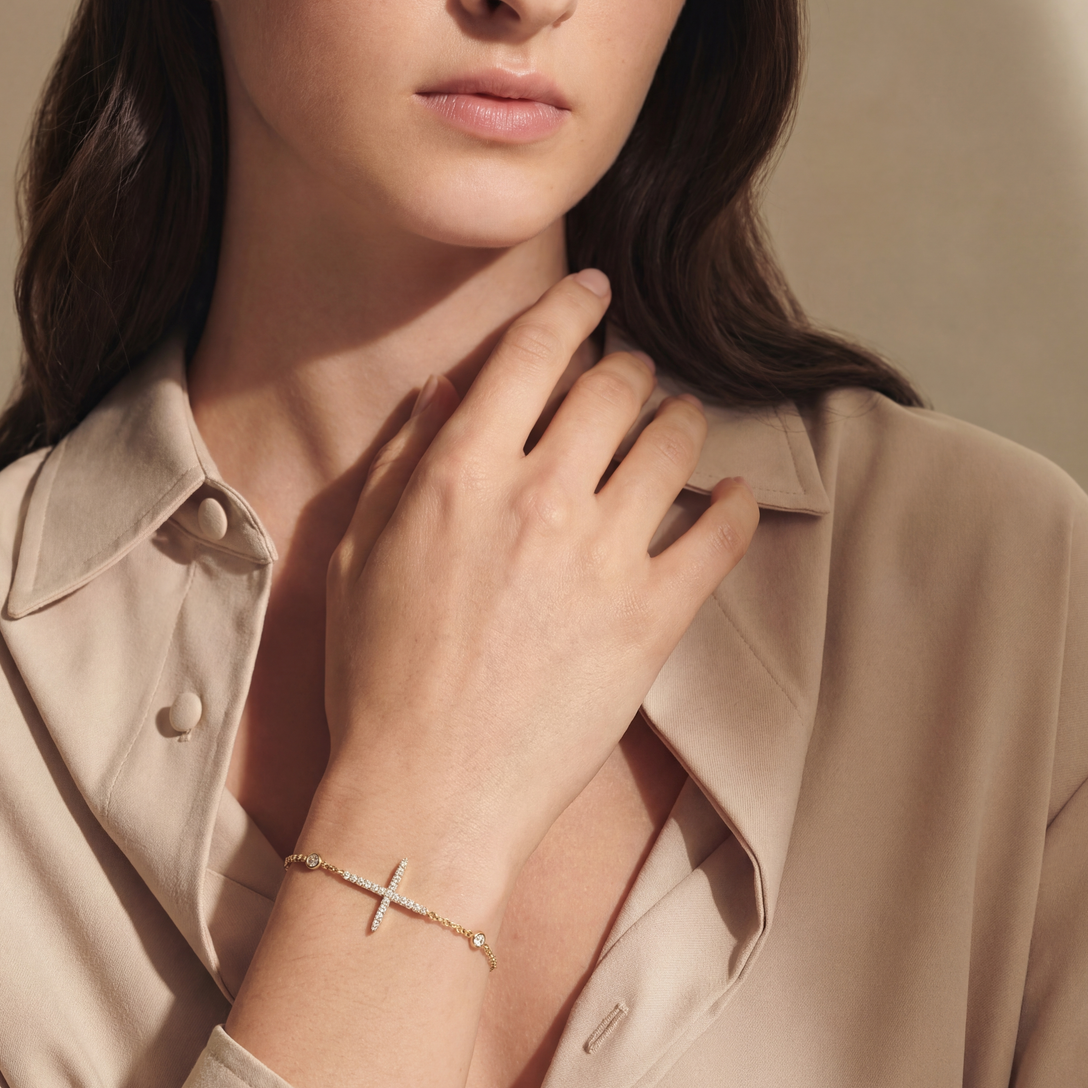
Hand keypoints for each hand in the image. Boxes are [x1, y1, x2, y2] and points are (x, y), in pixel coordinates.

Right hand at [307, 270, 758, 912]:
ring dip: (678, 419)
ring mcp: (606, 557)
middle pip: (613, 386)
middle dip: (626, 366)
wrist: (427, 795)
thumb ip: (403, 461)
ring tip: (676, 426)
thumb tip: (446, 391)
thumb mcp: (355, 556)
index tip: (593, 292)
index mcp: (462, 473)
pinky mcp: (653, 620)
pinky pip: (718, 535)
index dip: (571, 305)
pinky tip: (729, 493)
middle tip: (629, 375)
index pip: (534, 350)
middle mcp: (541, 497)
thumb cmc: (376, 679)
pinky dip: (731, 503)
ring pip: (672, 443)